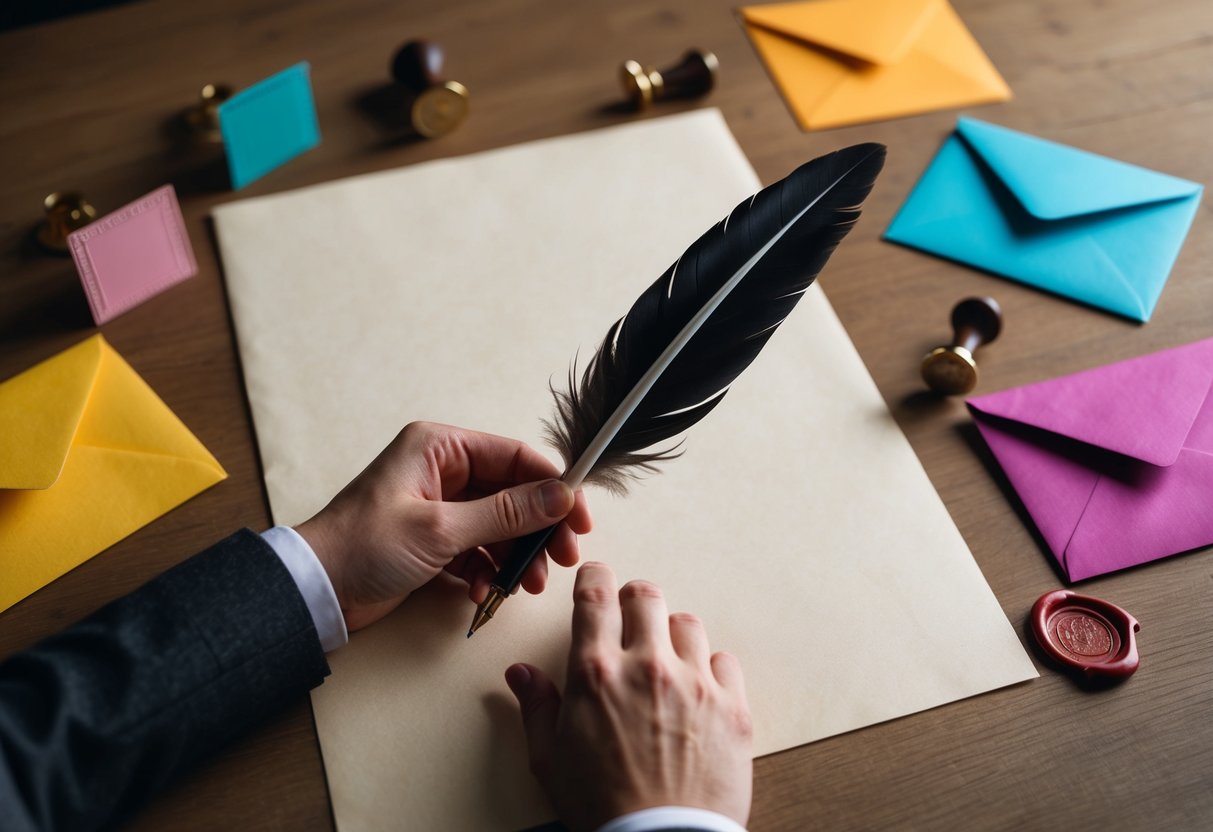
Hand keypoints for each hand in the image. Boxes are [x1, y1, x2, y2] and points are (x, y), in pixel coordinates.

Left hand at [295, 422, 591, 631]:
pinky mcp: (435, 539)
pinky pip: (479, 549)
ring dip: (516, 557)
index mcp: (441, 448)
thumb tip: (559, 496)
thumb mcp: (442, 529)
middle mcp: (443, 470)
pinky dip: (489, 570)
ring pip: (500, 525)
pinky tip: (487, 592)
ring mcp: (439, 506)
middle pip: (513, 493)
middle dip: (537, 530)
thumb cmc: (366, 546)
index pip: (515, 457)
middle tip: (561, 559)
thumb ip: (506, 512)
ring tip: (525, 587)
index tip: (578, 519)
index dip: (552, 486)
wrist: (316, 590)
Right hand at [505, 562, 751, 830]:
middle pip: (645, 596)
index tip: (596, 578)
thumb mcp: (550, 760)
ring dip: (672, 636)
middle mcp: (647, 666)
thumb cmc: (602, 808)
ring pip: (687, 624)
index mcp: (596, 674)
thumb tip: (520, 673)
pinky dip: (711, 669)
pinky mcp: (731, 706)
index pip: (595, 595)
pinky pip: (724, 661)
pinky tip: (698, 692)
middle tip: (631, 622)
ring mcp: (694, 684)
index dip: (594, 577)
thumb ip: (537, 707)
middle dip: (634, 602)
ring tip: (665, 663)